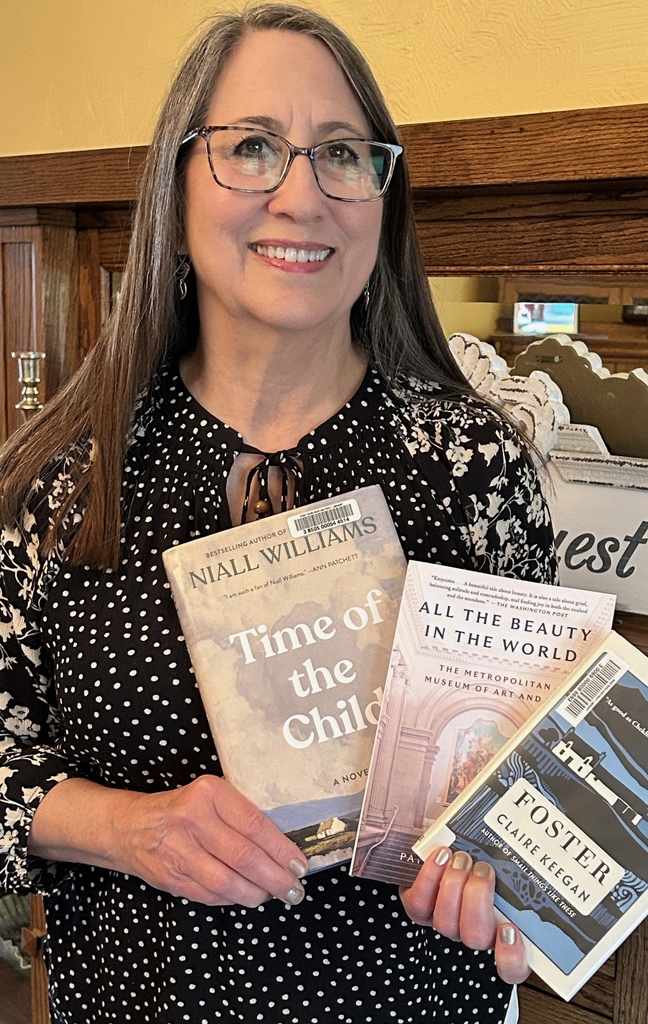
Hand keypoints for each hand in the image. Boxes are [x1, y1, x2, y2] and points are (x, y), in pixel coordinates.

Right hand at [29, 775, 308, 908]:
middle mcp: (193, 820)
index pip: (254, 824)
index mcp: (209, 793)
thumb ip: (240, 814)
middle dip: (275, 878)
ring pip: (227, 882)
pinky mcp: (170, 878)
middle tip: (294, 889)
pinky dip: (233, 900)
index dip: (281, 848)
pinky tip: (247, 897)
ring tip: (274, 896)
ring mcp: (179, 851)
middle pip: (244, 857)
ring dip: (256, 894)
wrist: (129, 827)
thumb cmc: (182, 809)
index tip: (300, 864)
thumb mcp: (210, 796)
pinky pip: (210, 895)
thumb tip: (283, 845)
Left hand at [400, 847, 528, 984]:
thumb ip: (523, 870)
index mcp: (504, 930)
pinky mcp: (420, 910)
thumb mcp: (505, 861)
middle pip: (476, 937)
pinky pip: (420, 905)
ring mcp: (447, 924)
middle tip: (483, 869)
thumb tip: (536, 860)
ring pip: (446, 923)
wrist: (446, 847)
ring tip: (461, 859)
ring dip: (454, 885)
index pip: (514, 967)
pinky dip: (429, 878)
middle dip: (478, 899)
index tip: (510, 928)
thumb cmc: (483, 853)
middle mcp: (475, 932)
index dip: (512, 957)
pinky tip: (440, 857)